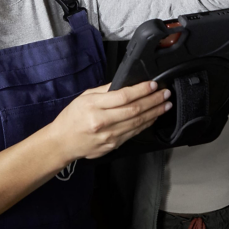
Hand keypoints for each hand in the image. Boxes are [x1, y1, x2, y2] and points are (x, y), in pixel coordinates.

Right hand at [51, 81, 170, 161]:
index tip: (153, 84)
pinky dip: (146, 124)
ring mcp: (109, 136)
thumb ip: (105, 90)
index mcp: (94, 107)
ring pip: (138, 123)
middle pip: (134, 110)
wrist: (62, 143)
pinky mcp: (114, 145)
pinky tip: (153, 117)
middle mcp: (103, 122)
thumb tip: (125, 83)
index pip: (124, 96)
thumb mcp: (85, 97)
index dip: (141, 90)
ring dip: (154, 113)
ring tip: (165, 104)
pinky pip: (134, 133)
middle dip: (154, 101)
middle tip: (166, 93)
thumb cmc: (72, 118)